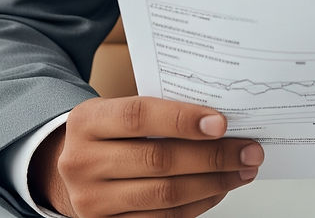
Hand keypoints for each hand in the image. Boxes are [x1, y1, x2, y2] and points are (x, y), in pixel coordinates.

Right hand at [29, 96, 262, 217]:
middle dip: (213, 156)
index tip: (222, 123)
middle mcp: (83, 162)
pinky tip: (219, 189)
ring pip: (164, 195)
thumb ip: (158, 110)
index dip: (183, 119)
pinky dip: (196, 204)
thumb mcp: (117, 109)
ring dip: (212, 183)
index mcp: (87, 121)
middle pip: (158, 160)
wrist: (66, 168)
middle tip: (249, 149)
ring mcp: (92, 201)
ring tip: (243, 170)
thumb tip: (218, 119)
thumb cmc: (107, 131)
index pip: (140, 116)